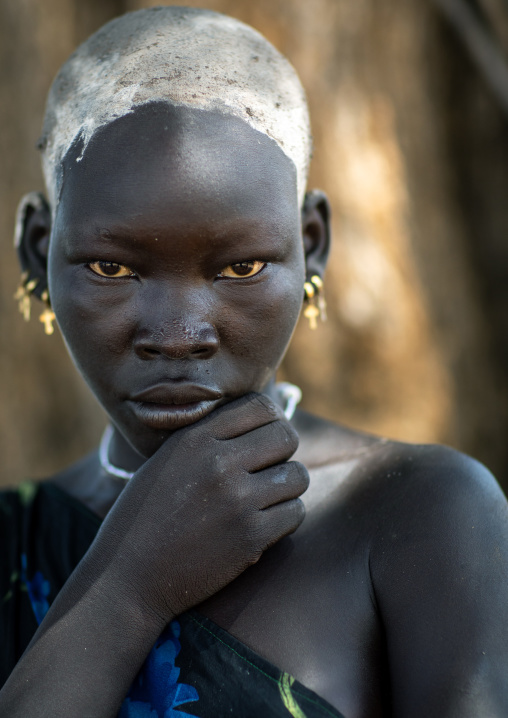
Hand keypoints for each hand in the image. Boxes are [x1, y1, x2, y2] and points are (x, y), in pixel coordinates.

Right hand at [93, 393, 308, 623]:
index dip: (271, 420)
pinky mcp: (251, 537)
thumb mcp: (166, 460)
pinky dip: (285, 519)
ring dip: (287, 488)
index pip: (260, 406)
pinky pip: (295, 512)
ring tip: (266, 500)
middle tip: (269, 471)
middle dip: (284, 453)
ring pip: (297, 476)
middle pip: (286, 437)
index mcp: (195, 438)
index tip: (266, 439)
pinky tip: (263, 525)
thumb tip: (257, 422)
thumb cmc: (145, 517)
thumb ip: (207, 438)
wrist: (127, 577)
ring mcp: (237, 499)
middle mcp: (218, 462)